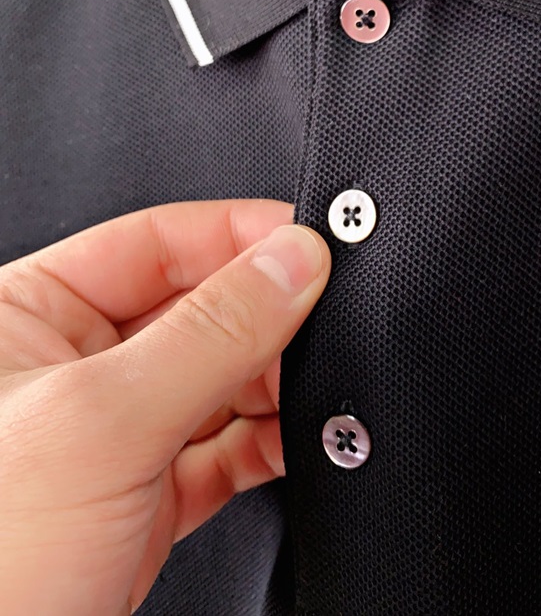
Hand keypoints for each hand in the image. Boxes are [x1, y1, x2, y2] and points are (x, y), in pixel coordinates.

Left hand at [0, 199, 331, 615]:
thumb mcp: (103, 423)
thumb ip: (211, 334)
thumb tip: (290, 265)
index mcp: (28, 314)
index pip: (154, 240)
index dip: (237, 235)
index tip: (306, 242)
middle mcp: (70, 366)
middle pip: (199, 307)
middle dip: (266, 317)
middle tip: (322, 319)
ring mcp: (113, 433)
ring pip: (222, 378)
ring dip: (277, 383)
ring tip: (314, 387)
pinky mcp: (147, 495)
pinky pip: (228, 445)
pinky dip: (272, 441)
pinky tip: (298, 437)